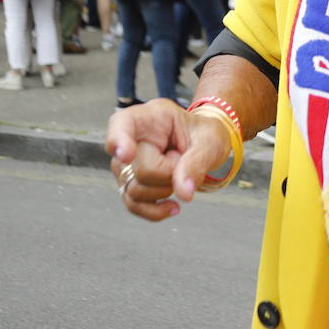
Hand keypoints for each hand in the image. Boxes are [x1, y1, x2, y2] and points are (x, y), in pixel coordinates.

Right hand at [106, 98, 231, 220]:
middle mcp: (130, 140)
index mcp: (148, 117)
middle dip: (167, 173)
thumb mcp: (209, 142)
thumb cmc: (204, 135)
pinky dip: (155, 211)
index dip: (119, 140)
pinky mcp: (129, 185)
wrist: (204, 145)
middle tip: (184, 160)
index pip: (120, 124)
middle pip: (137, 168)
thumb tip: (183, 193)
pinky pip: (134, 206)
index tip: (125, 154)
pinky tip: (174, 207)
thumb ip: (196, 163)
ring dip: (164, 190)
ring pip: (134, 191)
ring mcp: (125, 164)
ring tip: (178, 171)